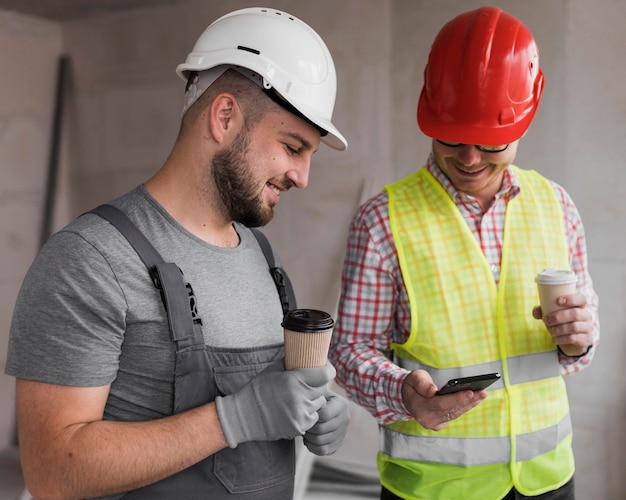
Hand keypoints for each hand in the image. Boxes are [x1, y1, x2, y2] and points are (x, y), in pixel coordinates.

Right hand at [215, 359, 333, 447]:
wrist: (244, 416)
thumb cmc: (258, 390)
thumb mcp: (274, 370)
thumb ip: (293, 363)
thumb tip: (307, 353)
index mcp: (294, 380)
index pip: (325, 375)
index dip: (327, 371)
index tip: (325, 370)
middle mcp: (300, 398)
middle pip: (323, 389)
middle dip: (317, 385)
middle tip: (307, 384)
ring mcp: (300, 415)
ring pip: (319, 404)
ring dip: (313, 400)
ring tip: (298, 398)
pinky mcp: (300, 427)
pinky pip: (313, 417)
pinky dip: (308, 413)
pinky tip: (294, 410)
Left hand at [303, 392, 349, 455]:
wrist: (325, 406)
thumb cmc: (317, 398)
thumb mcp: (318, 392)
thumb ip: (314, 396)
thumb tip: (306, 403)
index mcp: (342, 404)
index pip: (324, 415)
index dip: (312, 417)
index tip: (305, 415)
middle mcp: (345, 419)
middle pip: (322, 429)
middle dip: (308, 429)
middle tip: (302, 425)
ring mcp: (343, 432)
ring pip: (321, 441)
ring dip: (309, 438)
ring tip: (305, 431)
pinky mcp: (338, 444)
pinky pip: (323, 451)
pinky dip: (312, 447)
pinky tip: (308, 440)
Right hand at [401, 370, 486, 430]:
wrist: (406, 397)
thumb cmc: (412, 384)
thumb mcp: (414, 378)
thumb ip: (422, 384)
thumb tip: (433, 391)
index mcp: (418, 407)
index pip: (441, 404)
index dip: (456, 398)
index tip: (471, 392)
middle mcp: (426, 419)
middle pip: (451, 410)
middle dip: (468, 400)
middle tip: (483, 391)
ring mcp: (433, 424)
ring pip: (455, 413)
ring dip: (470, 404)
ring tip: (482, 394)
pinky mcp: (439, 424)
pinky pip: (454, 415)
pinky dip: (465, 407)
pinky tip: (475, 399)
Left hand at [533, 292, 592, 355]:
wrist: (571, 341)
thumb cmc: (562, 323)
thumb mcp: (553, 315)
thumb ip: (543, 311)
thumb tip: (535, 312)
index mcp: (579, 306)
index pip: (581, 299)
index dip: (571, 299)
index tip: (558, 300)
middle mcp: (586, 316)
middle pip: (575, 314)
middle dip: (558, 317)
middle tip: (547, 320)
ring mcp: (587, 328)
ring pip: (574, 327)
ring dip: (559, 329)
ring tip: (551, 331)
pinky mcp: (585, 340)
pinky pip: (573, 338)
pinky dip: (561, 338)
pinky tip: (554, 339)